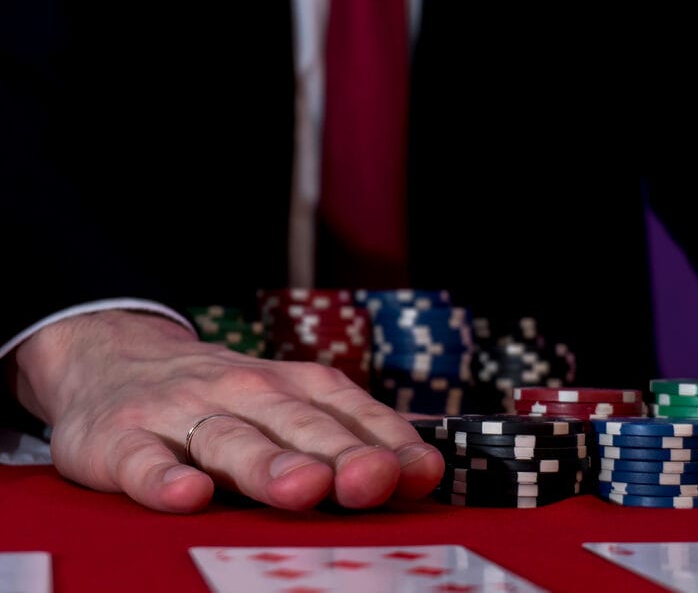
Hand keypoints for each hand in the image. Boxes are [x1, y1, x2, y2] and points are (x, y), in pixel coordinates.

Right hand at [11, 310, 444, 512]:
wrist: (118, 358)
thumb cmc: (227, 401)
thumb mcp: (291, 408)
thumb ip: (353, 441)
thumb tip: (424, 474)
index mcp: (295, 389)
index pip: (352, 413)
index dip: (390, 442)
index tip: (421, 472)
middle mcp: (247, 395)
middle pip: (299, 426)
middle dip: (339, 453)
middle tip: (370, 478)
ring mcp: (184, 414)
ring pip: (232, 441)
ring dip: (269, 464)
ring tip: (302, 487)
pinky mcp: (123, 439)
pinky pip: (144, 460)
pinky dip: (164, 477)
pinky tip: (189, 494)